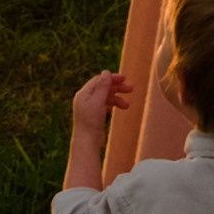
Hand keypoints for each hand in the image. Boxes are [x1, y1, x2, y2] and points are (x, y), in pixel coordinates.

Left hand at [61, 64, 132, 196]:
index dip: (112, 78)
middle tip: (130, 89)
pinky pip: (105, 105)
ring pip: (105, 97)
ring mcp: (89, 107)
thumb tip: (106, 72)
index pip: (99, 80)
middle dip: (117, 88)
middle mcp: (85, 99)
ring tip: (127, 106)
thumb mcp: (98, 102)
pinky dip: (113, 105)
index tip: (125, 79)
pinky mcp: (93, 115)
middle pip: (103, 88)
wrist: (87, 142)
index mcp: (83, 94)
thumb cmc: (91, 122)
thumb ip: (103, 87)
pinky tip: (119, 108)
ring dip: (117, 99)